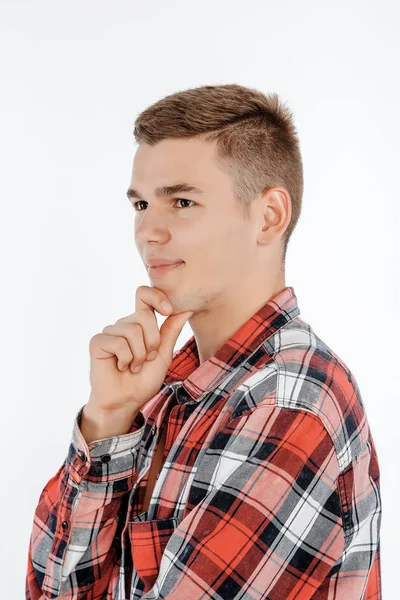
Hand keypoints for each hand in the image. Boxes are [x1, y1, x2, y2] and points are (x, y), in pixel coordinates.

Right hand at [88, 285, 193, 415]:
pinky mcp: (98, 342)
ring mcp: (110, 332)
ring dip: (139, 355)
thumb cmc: (144, 380)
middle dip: (152, 341)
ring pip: (132, 330)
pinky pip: (118, 342)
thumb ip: (171, 331)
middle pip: (143, 315)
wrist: (126, 401)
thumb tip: (187, 308)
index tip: (168, 310)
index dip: (157, 296)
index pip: (145, 295)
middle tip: (147, 359)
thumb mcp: (164, 355)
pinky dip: (125, 359)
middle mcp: (125, 324)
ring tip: (133, 366)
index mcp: (141, 323)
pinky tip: (120, 367)